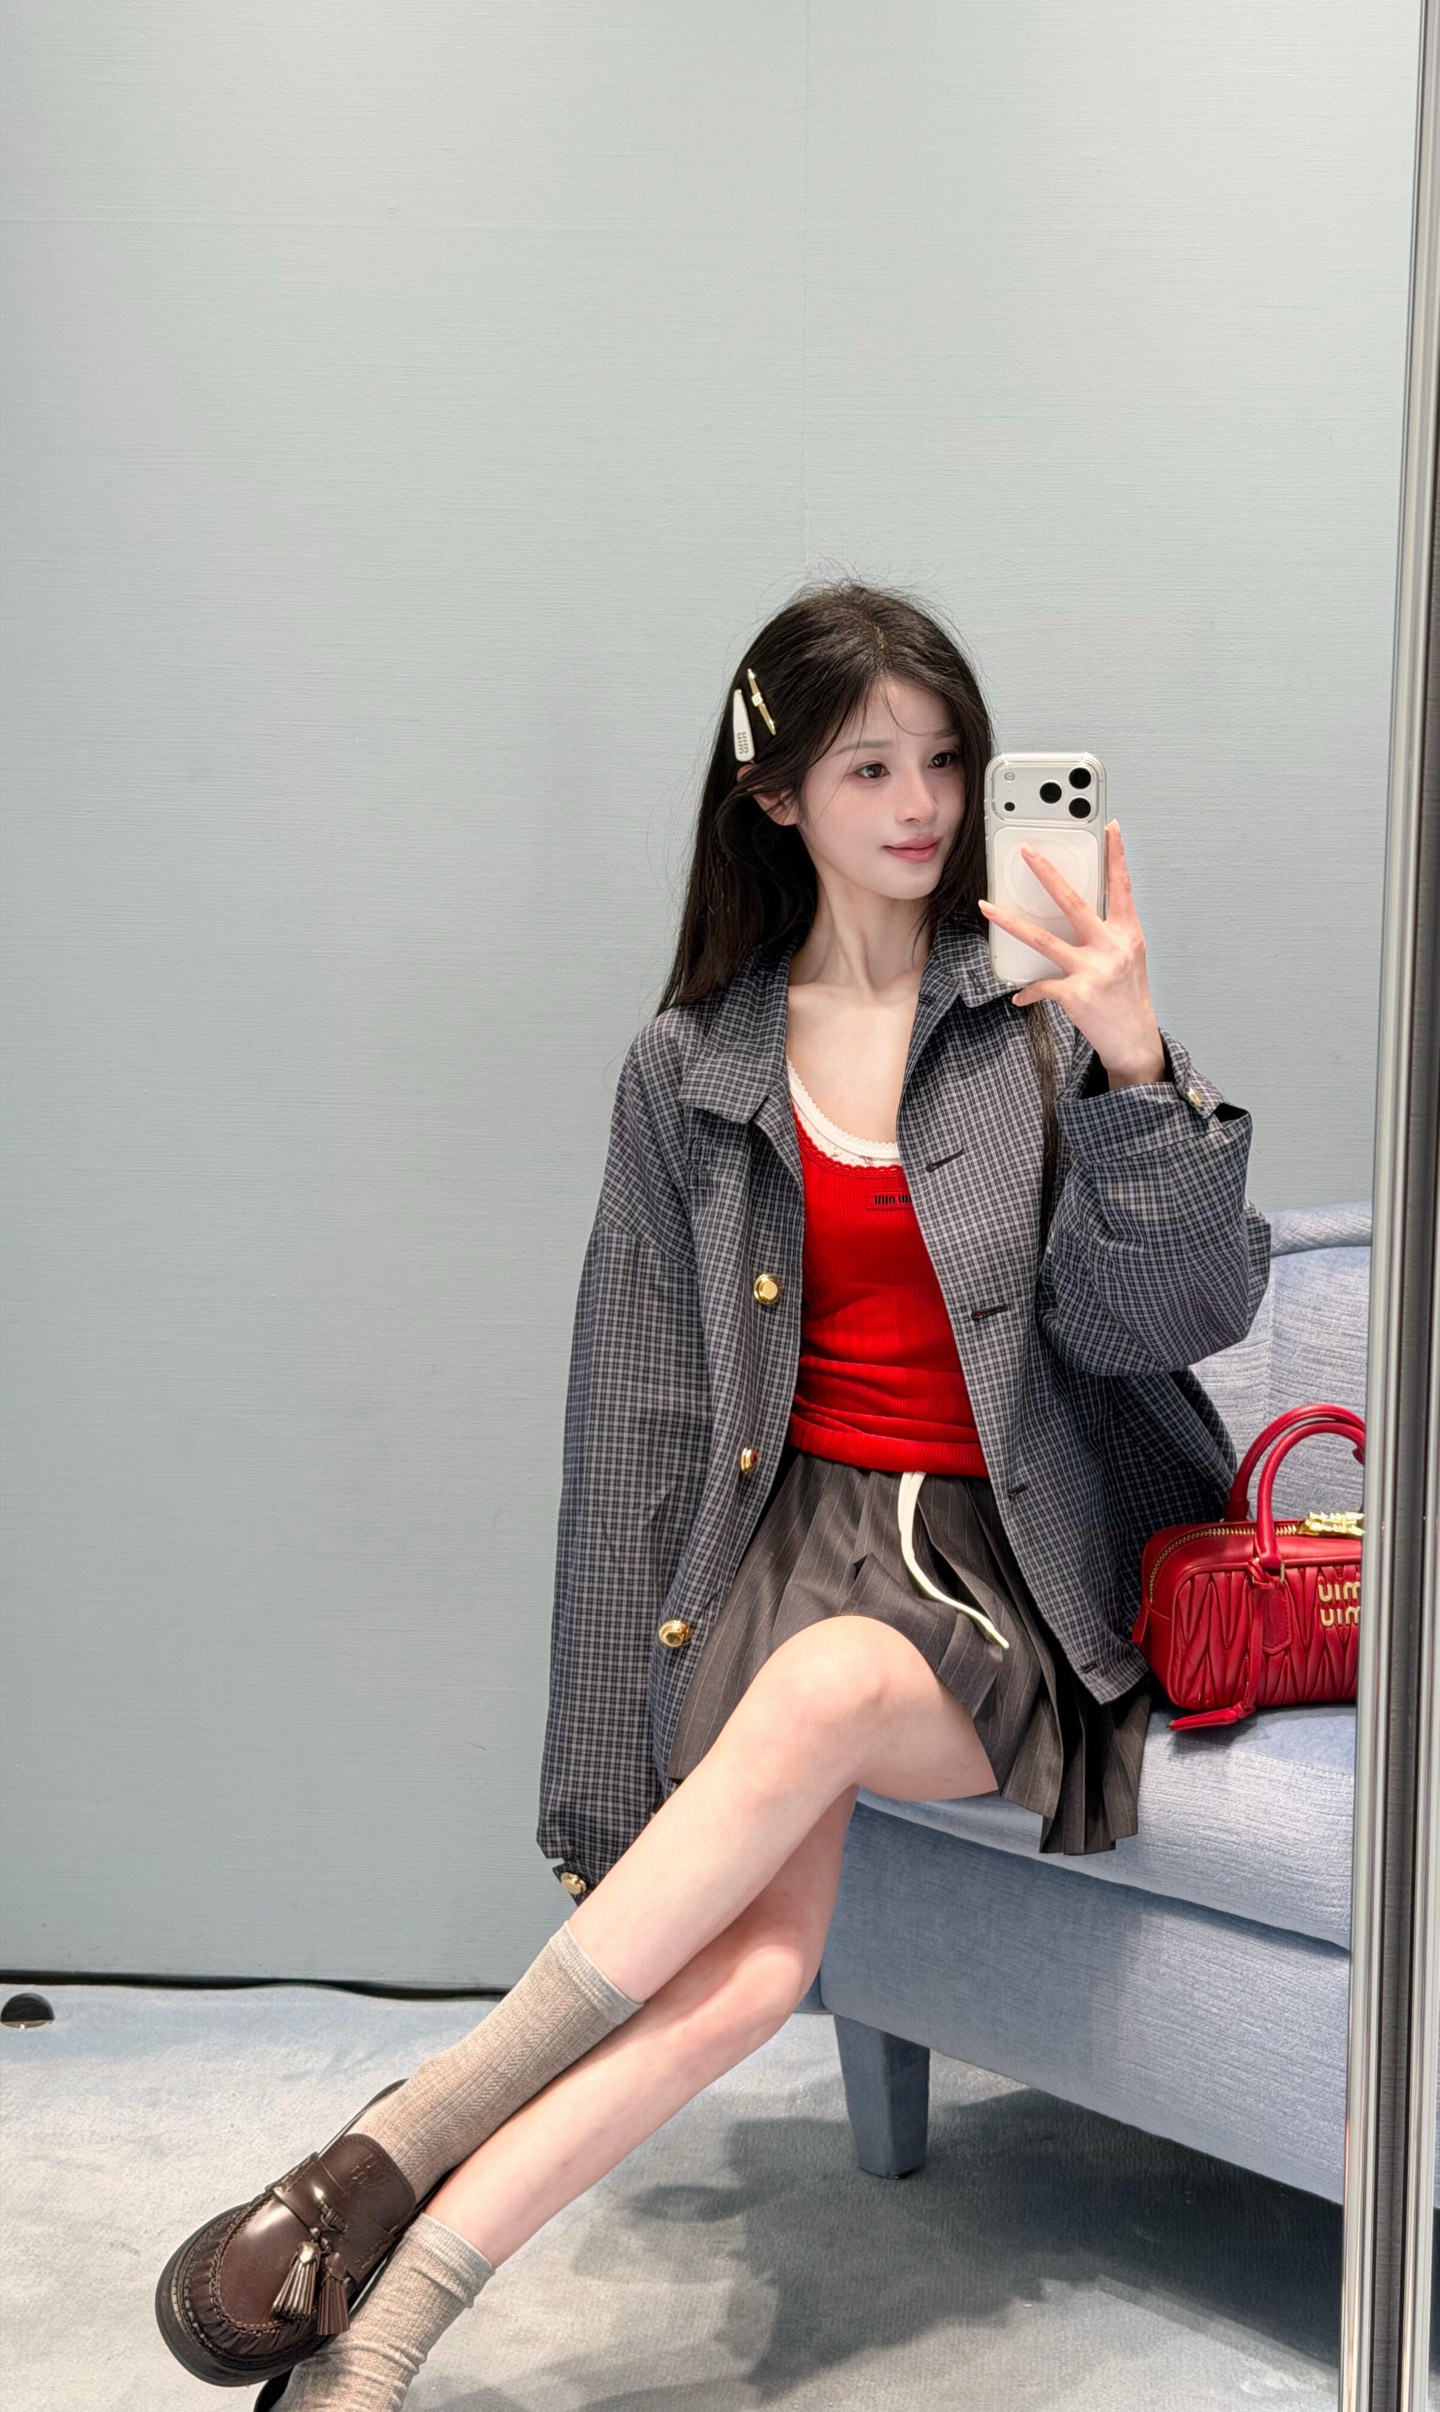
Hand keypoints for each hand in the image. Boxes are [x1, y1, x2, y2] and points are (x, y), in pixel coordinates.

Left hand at [978, 820, 1165, 1087]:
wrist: (1134, 1041)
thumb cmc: (1128, 996)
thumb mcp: (1128, 958)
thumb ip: (1107, 933)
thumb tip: (1076, 912)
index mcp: (1128, 934)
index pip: (1122, 887)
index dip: (1116, 856)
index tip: (1110, 828)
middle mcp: (1112, 948)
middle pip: (1074, 903)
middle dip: (1048, 874)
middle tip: (1027, 853)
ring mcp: (1093, 970)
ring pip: (1043, 940)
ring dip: (1010, 923)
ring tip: (987, 908)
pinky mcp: (1076, 994)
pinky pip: (1041, 985)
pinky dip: (1029, 991)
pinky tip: (1021, 996)